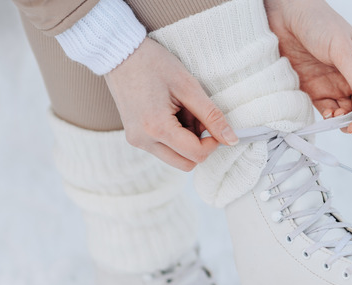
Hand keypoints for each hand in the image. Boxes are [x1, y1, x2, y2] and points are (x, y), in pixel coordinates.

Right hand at [104, 38, 237, 170]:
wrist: (119, 54)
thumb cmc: (153, 64)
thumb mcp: (188, 86)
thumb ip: (212, 116)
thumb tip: (232, 140)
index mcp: (156, 128)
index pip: (196, 154)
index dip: (213, 142)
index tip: (214, 123)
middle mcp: (143, 141)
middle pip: (186, 163)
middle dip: (199, 144)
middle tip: (196, 116)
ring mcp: (137, 141)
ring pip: (176, 158)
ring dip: (186, 141)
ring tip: (181, 111)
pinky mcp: (135, 138)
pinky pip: (164, 149)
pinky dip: (174, 137)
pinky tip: (170, 113)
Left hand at [264, 0, 351, 135]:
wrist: (286, 16)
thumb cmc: (319, 23)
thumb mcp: (342, 50)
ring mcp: (336, 87)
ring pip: (349, 116)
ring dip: (346, 124)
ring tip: (336, 120)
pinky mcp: (316, 92)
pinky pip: (329, 113)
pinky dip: (330, 120)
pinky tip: (327, 116)